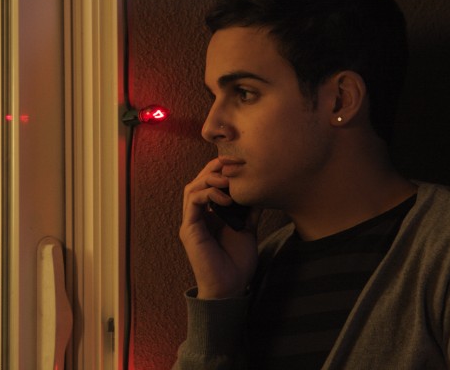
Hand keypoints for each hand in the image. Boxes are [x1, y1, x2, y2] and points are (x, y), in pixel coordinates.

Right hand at [179, 158, 259, 298]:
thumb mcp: (248, 229)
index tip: (240, 162)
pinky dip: (208, 194)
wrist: (230, 287)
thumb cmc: (237, 262)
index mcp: (208, 214)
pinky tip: (227, 198)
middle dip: (214, 168)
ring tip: (229, 180)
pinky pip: (193, 201)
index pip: (208, 183)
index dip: (220, 169)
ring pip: (191, 187)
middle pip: (198, 180)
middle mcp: (196, 215)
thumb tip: (260, 190)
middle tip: (233, 163)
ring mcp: (191, 222)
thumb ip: (250, 211)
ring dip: (209, 179)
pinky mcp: (189, 229)